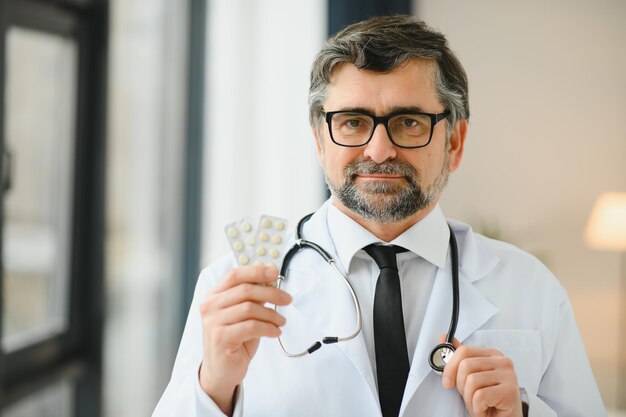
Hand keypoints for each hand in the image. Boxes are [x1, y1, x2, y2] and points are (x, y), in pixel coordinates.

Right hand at [199, 265, 291, 414]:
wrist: (221, 370)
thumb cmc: (235, 340)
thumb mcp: (243, 315)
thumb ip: (252, 298)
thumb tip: (270, 282)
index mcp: (214, 295)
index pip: (235, 275)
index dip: (256, 271)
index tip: (274, 273)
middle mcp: (210, 306)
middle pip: (245, 290)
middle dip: (271, 293)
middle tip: (287, 299)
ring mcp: (213, 322)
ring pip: (250, 308)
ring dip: (271, 314)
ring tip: (281, 321)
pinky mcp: (220, 338)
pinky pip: (251, 327)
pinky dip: (268, 328)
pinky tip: (275, 332)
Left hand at [440, 336, 522, 416]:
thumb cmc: (488, 400)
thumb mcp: (470, 377)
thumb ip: (459, 358)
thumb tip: (444, 338)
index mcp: (493, 354)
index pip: (464, 351)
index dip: (450, 367)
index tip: (447, 381)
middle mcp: (503, 362)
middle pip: (466, 365)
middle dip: (461, 385)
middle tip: (470, 396)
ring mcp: (509, 375)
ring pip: (471, 381)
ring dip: (469, 398)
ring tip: (479, 403)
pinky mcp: (510, 391)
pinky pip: (480, 396)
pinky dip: (477, 407)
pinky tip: (485, 408)